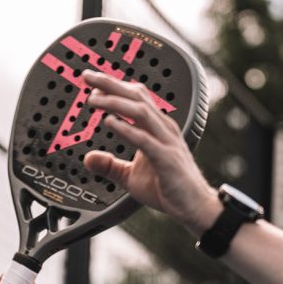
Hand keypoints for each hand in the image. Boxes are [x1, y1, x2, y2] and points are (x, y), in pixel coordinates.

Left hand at [82, 70, 220, 235]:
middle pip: (136, 96)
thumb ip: (111, 166)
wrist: (195, 207)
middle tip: (87, 76)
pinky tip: (110, 123)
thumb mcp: (132, 178)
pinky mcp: (166, 159)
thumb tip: (89, 159)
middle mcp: (163, 129)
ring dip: (115, 102)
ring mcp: (167, 142)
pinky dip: (126, 129)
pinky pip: (144, 139)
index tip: (92, 79)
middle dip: (110, 84)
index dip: (113, 85)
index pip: (135, 97)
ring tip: (94, 99)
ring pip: (140, 112)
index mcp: (157, 127)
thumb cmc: (169, 189)